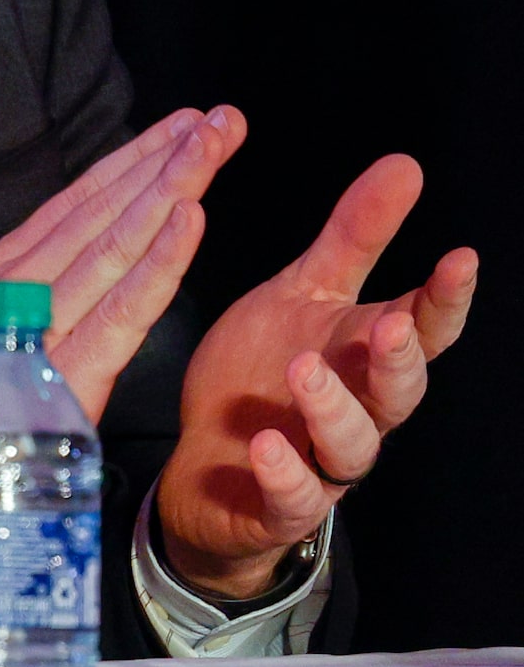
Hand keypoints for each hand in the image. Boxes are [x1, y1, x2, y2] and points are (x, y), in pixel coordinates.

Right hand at [0, 106, 244, 616]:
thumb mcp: (1, 335)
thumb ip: (39, 295)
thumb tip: (85, 256)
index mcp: (2, 271)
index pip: (80, 202)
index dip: (134, 160)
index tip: (183, 127)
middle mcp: (15, 281)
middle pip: (103, 206)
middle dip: (164, 157)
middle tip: (219, 118)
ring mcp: (38, 320)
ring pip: (116, 239)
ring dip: (169, 186)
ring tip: (214, 145)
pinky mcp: (66, 366)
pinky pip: (123, 304)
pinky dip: (159, 260)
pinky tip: (193, 220)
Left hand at [158, 153, 476, 597]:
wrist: (208, 464)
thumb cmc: (265, 370)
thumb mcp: (304, 292)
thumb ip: (356, 236)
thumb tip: (407, 164)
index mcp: (364, 354)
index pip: (422, 328)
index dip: (444, 299)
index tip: (460, 259)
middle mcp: (358, 409)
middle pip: (401, 393)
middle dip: (400, 360)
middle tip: (390, 325)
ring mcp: (321, 460)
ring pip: (352, 445)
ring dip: (333, 408)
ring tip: (305, 370)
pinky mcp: (279, 503)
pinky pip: (293, 496)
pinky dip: (284, 474)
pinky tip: (267, 447)